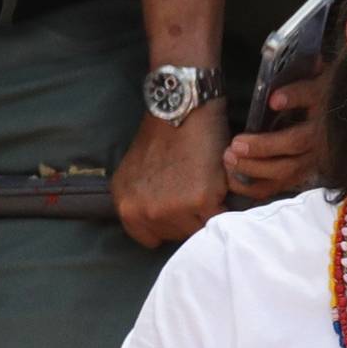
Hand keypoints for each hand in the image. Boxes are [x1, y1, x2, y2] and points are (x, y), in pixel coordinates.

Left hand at [112, 103, 228, 246]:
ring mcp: (169, 208)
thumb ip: (143, 200)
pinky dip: (222, 204)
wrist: (183, 109)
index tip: (177, 205)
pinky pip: (218, 218)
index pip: (150, 238)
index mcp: (124, 204)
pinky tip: (217, 184)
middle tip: (193, 188)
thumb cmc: (163, 135)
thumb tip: (164, 221)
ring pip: (197, 229)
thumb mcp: (136, 171)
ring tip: (205, 184)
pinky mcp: (198, 201)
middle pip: (175, 235)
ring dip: (206, 212)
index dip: (168, 222)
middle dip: (187, 217)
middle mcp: (141, 210)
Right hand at [225, 77, 324, 199]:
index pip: (281, 182)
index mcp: (310, 162)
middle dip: (254, 167)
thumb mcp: (301, 143)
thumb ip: (279, 155)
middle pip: (287, 168)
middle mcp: (319, 149)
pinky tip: (273, 101)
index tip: (229, 176)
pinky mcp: (324, 93)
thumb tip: (240, 163)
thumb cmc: (318, 116)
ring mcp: (324, 123)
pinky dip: (292, 98)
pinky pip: (308, 97)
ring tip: (238, 142)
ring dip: (264, 144)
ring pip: (296, 142)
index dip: (253, 184)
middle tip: (228, 156)